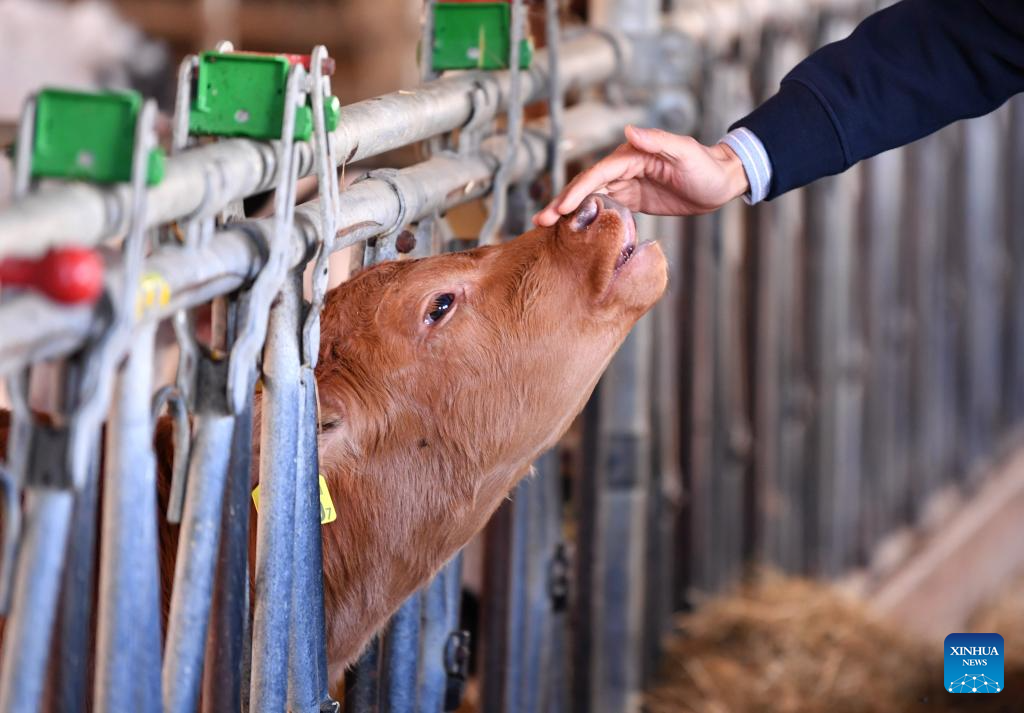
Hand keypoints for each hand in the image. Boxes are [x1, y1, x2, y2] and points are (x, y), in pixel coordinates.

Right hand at [532, 125, 749, 225]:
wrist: (721, 182)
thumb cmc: (706, 166)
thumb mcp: (684, 152)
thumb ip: (657, 140)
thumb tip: (628, 130)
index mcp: (632, 155)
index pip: (598, 174)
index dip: (578, 191)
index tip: (561, 208)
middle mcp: (623, 168)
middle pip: (586, 187)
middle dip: (562, 204)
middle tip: (540, 221)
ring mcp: (626, 184)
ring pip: (589, 199)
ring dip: (567, 213)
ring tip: (543, 227)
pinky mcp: (631, 200)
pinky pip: (602, 209)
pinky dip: (584, 219)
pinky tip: (570, 231)